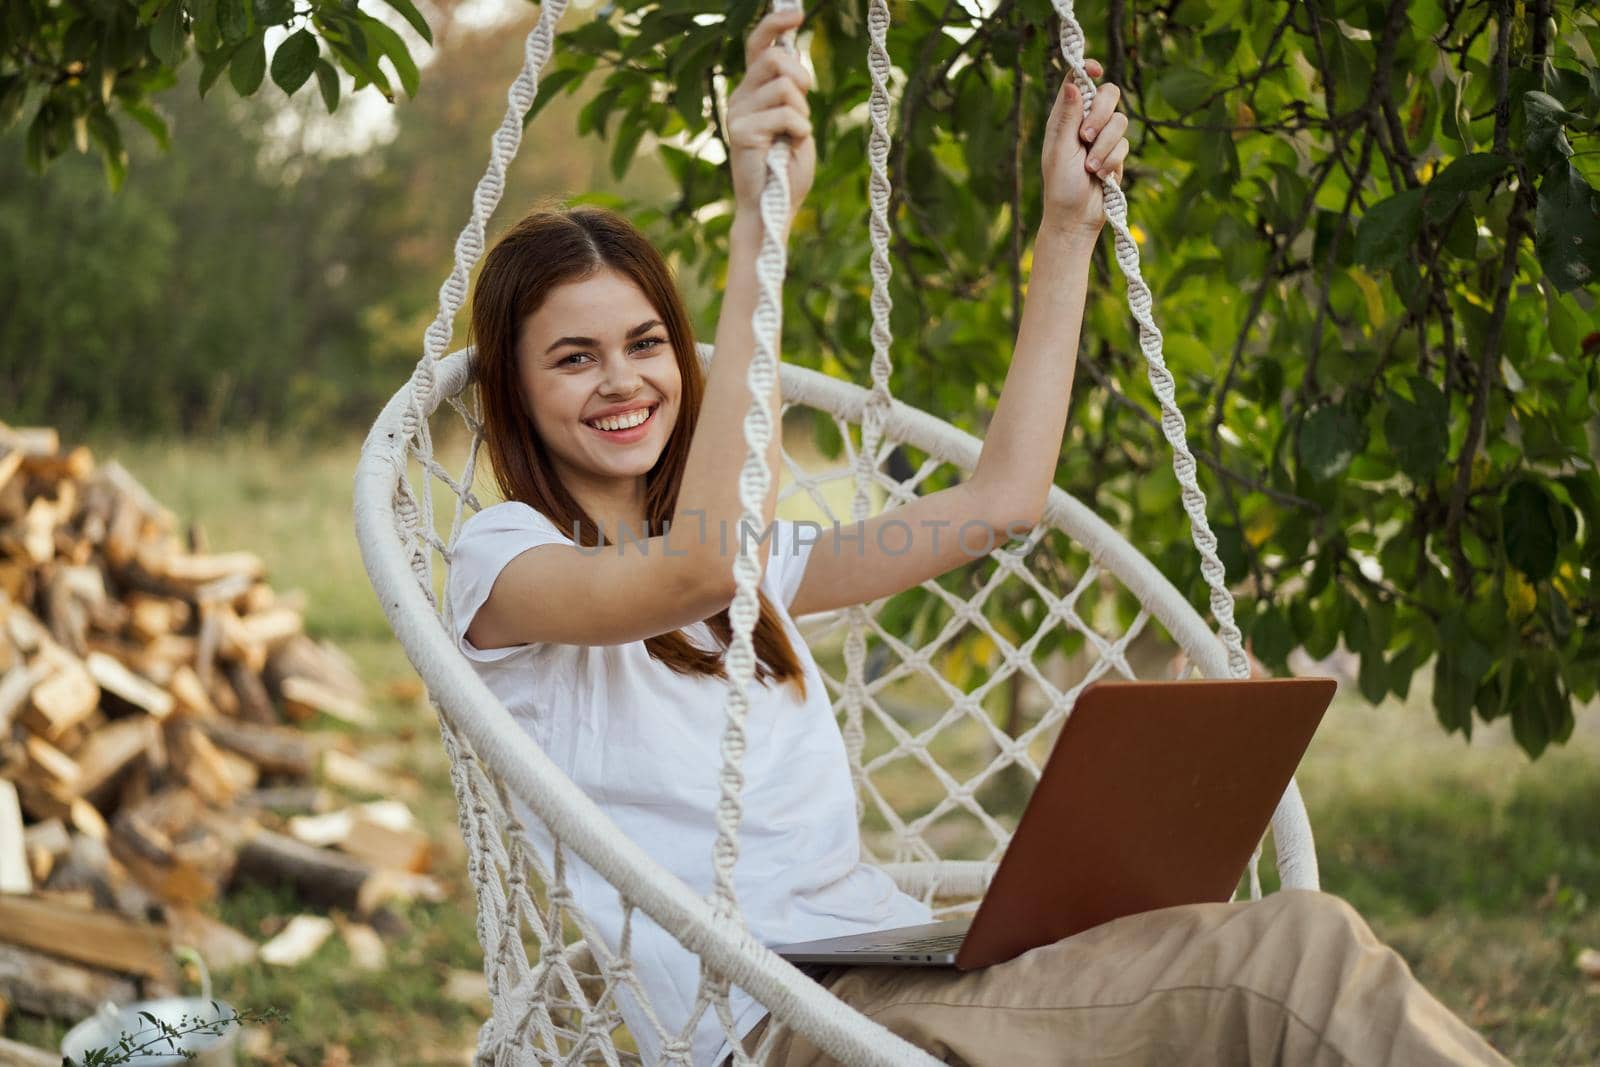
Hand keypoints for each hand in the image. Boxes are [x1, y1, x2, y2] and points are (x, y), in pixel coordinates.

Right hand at [726, 8, 815, 227]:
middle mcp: (740, 98)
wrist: (772, 208)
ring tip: (794, 135)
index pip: (756, 46)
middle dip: (801, 77)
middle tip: (804, 105)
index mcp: (752, 92)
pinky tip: (789, 148)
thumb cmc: (787, 170)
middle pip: (775, 59)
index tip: (796, 13)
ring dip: (802, 110)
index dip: (774, 25)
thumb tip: (793, 56)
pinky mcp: (742, 131)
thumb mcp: (796, 122)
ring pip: (784, 85)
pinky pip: (787, 114)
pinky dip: (800, 131)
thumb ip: (792, 92)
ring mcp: (738, 113)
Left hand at [1040, 59, 1130, 238]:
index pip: (1078, 82)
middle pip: (1107, 94)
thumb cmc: (1061, 187)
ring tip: (1090, 167)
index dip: (1087, 70)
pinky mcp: (1115, 154)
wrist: (1076, 219)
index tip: (1095, 70)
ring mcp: (1102, 138)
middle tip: (1086, 136)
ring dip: (1105, 146)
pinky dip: (1112, 160)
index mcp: (1064, 118)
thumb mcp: (1060, 150)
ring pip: (1120, 121)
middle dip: (1101, 114)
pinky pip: (1125, 144)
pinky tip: (1100, 176)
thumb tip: (1072, 84)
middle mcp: (1083, 123)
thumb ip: (1068, 117)